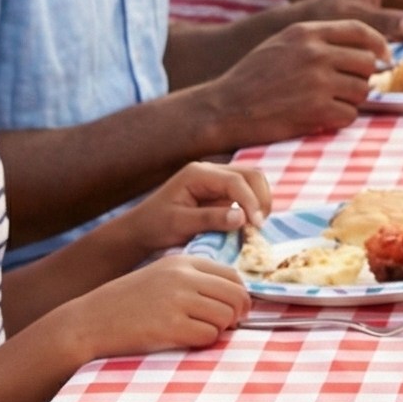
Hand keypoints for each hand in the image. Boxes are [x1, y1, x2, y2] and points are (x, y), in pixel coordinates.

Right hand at [67, 252, 250, 361]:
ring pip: (226, 317)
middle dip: (236, 315)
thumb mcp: (162, 278)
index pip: (233, 275)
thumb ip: (195, 281)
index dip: (238, 296)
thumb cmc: (127, 304)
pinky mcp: (170, 326)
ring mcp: (177, 300)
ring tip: (199, 332)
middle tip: (224, 327)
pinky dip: (203, 342)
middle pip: (236, 296)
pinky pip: (209, 336)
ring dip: (219, 330)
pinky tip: (186, 340)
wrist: (89, 321)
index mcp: (183, 262)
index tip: (232, 311)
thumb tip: (236, 298)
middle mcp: (183, 277)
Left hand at [118, 161, 270, 261]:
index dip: (250, 201)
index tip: (256, 225)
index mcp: (198, 173)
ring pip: (253, 182)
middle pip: (251, 174)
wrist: (141, 229)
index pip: (235, 181)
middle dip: (261, 198)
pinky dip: (254, 207)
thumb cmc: (155, 225)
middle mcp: (211, 172)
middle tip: (259, 226)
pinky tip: (250, 226)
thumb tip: (242, 218)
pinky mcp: (222, 194)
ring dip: (260, 202)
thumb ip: (210, 219)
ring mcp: (218, 181)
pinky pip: (247, 194)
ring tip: (256, 227)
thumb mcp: (179, 224)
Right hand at [208, 19, 390, 144]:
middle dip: (362, 77)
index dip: (378, 44)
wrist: (224, 108)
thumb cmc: (254, 77)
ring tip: (327, 104)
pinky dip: (340, 120)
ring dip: (351, 101)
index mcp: (306, 31)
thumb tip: (362, 47)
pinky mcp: (317, 110)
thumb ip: (317, 40)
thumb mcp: (282, 43)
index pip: (360, 29)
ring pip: (362, 90)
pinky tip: (320, 118)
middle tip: (345, 88)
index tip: (384, 57)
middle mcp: (315, 52)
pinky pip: (350, 115)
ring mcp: (317, 81)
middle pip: (367, 62)